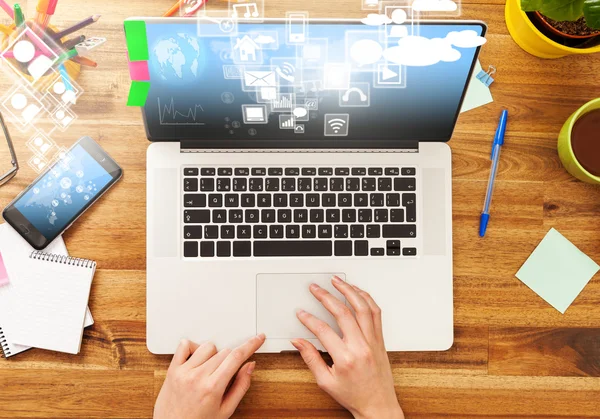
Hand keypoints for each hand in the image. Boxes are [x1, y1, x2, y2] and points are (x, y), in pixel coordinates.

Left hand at [154, 334, 265, 418]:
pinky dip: (192, 347)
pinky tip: (195, 359)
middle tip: (224, 374)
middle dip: (230, 360)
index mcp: (213, 388)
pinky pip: (184, 345)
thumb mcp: (225, 410)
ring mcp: (184, 372)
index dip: (250, 345)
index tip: (258, 338)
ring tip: (209, 369)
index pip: (236, 357)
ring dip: (213, 354)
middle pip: (224, 351)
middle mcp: (198, 377)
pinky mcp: (173, 369)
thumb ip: (240, 386)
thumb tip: (249, 366)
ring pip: (208, 346)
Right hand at [291, 277, 403, 418]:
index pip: (323, 330)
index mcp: (345, 359)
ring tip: (337, 281)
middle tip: (315, 288)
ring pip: (363, 308)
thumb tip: (298, 342)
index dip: (309, 319)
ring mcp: (373, 341)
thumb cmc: (354, 396)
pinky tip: (357, 291)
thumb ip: (311, 358)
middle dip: (326, 296)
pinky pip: (376, 313)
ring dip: (349, 291)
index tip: (301, 312)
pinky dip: (366, 299)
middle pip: (343, 313)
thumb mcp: (326, 382)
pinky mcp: (380, 339)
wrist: (378, 406)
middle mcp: (361, 347)